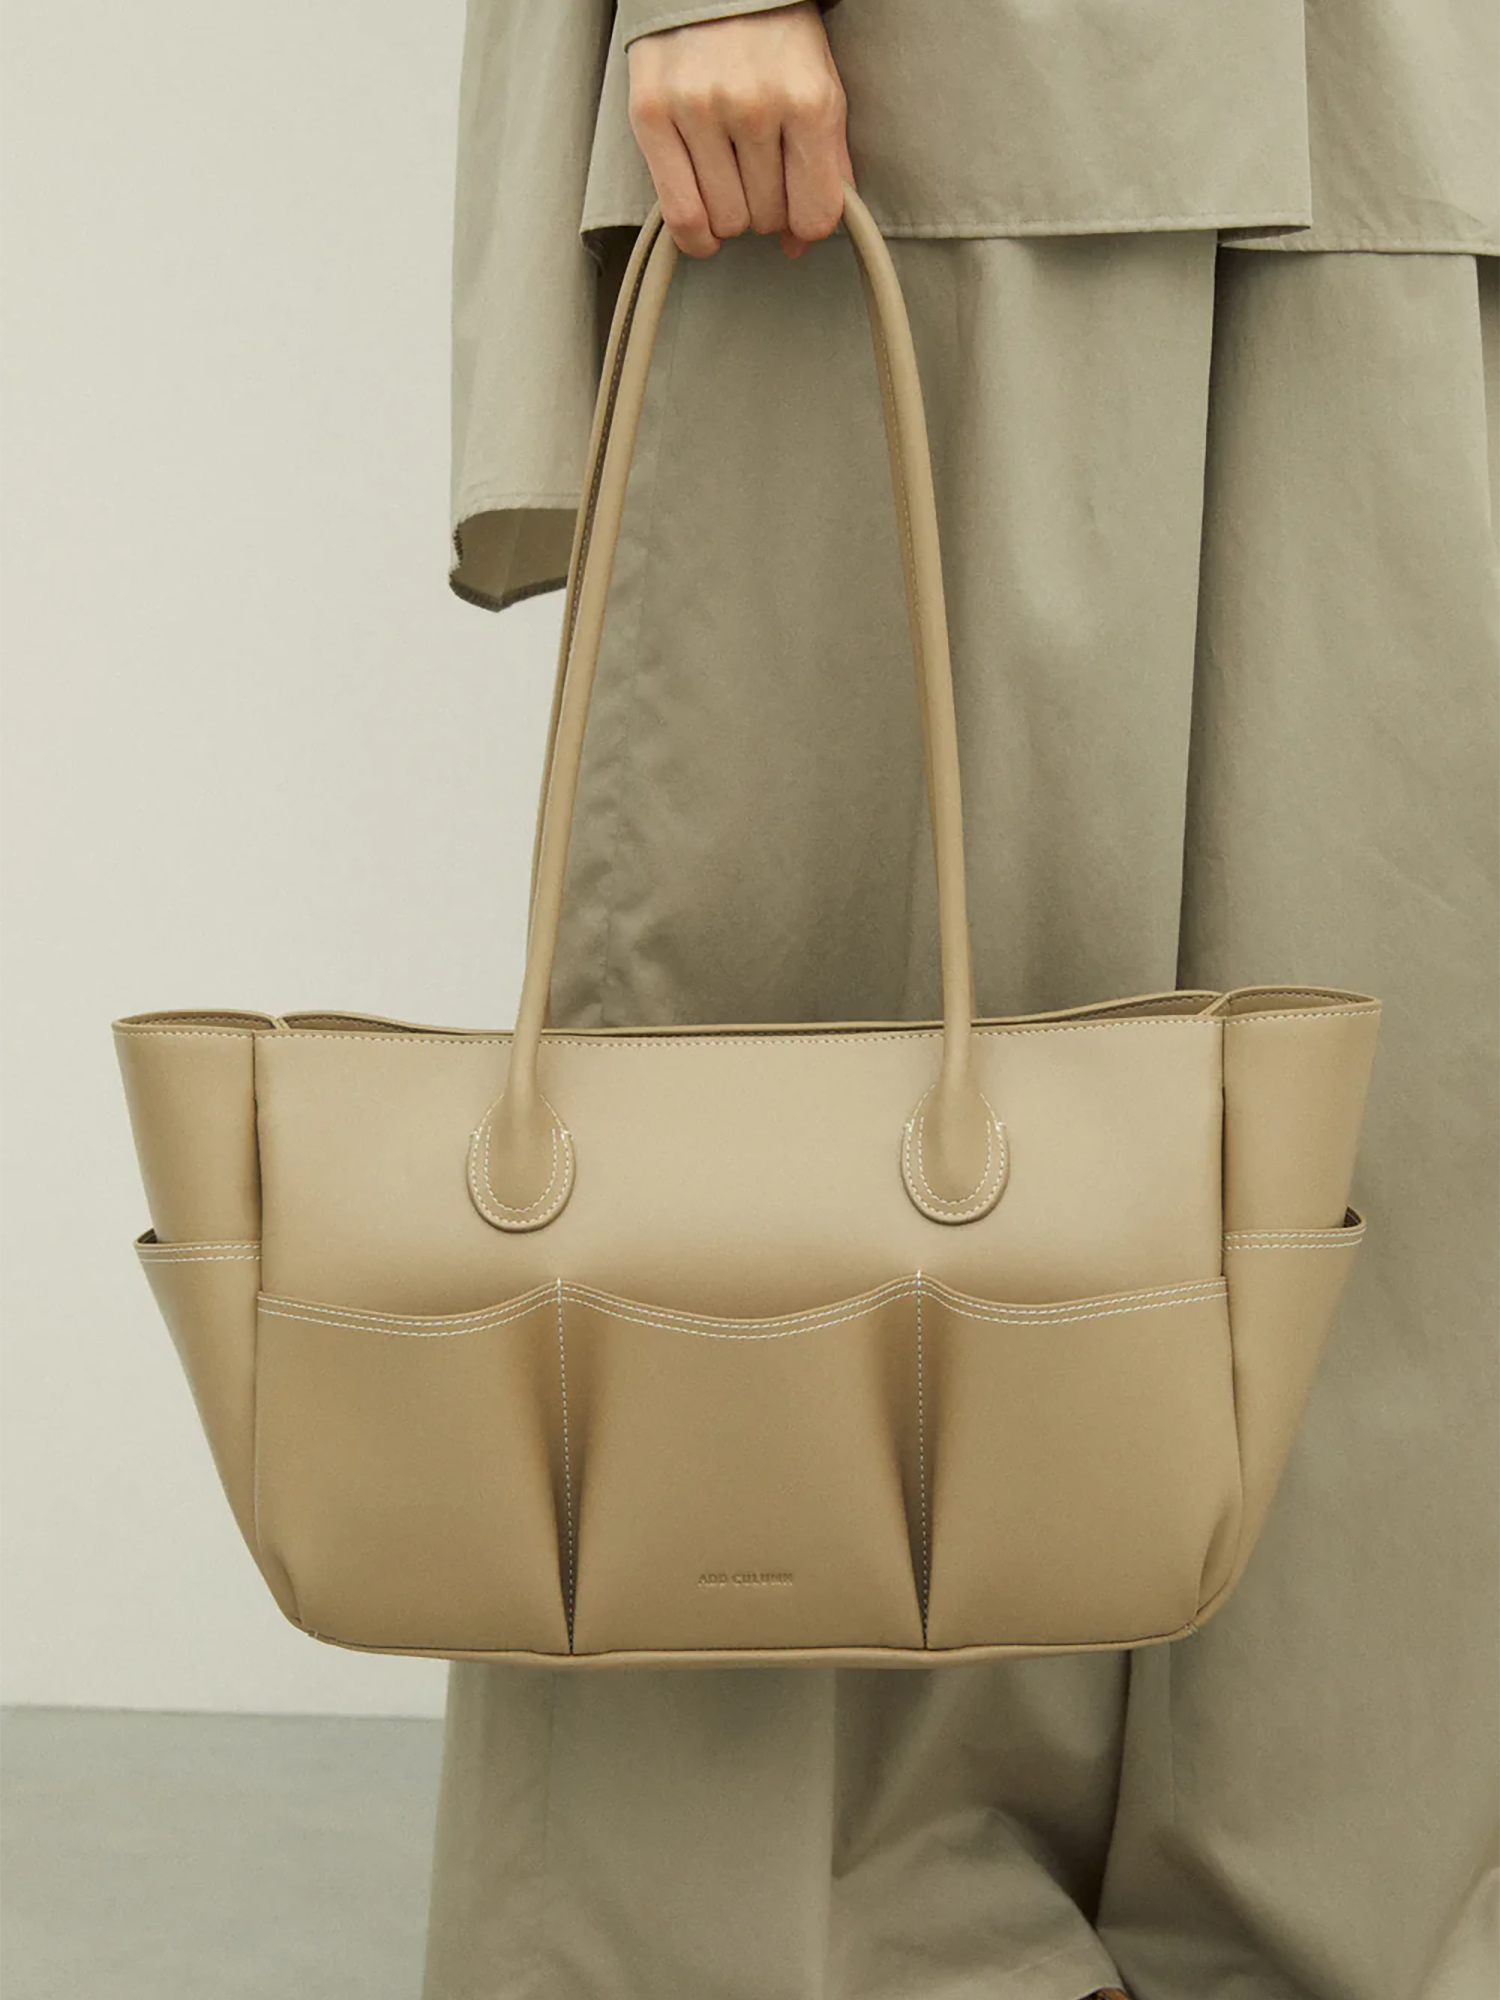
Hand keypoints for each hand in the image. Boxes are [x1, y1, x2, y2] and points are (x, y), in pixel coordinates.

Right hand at [627, 3, 852, 259]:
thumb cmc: (773, 37)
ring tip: (728, 175)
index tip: (797, 208)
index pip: (815, 212)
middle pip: (768, 219)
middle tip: (758, 171)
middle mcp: (752, 104)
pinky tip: (702, 224)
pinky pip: (680, 216)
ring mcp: (698, 109)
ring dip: (730, 214)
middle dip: (767, 207)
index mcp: (806, 98)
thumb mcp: (822, 87)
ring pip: (726, 222)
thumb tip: (801, 242)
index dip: (807, 222)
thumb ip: (828, 165)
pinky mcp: (652, 114)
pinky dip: (695, 234)